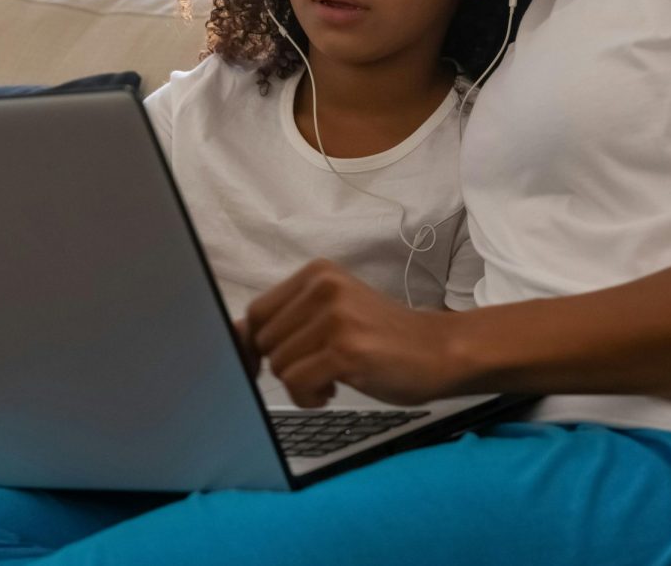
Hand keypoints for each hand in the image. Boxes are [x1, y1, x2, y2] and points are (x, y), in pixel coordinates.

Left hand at [241, 259, 460, 407]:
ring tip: (332, 377)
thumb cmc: (383, 338)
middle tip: (318, 368)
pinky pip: (298, 383)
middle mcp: (323, 287)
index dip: (253, 346)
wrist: (438, 350)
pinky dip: (310, 398)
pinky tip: (334, 389)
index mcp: (317, 273)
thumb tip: (232, 335)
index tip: (267, 366)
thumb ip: (289, 319)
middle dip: (285, 364)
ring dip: (301, 384)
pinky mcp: (345, 349)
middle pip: (264, 340)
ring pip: (279, 365)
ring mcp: (335, 316)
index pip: (256, 312)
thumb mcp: (333, 313)